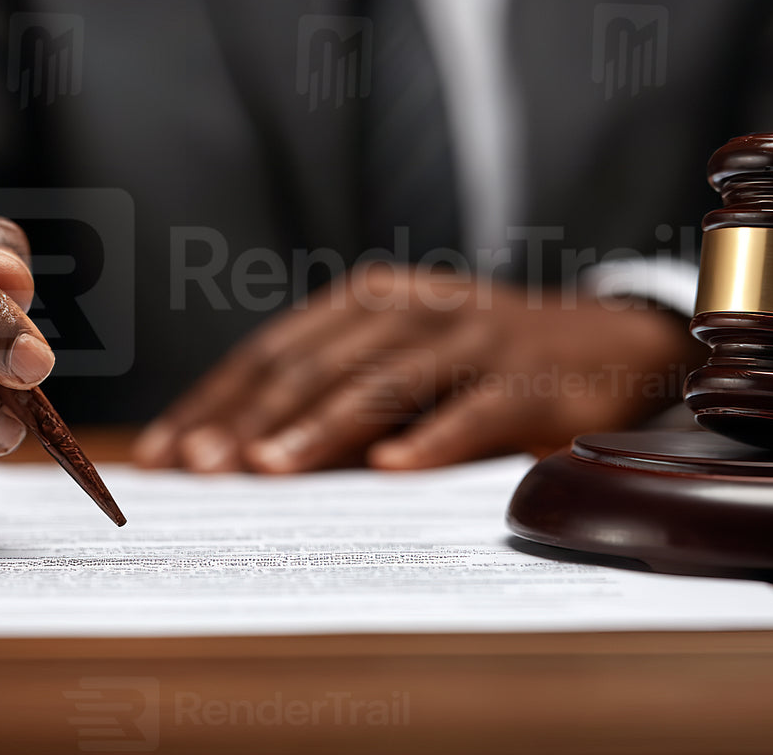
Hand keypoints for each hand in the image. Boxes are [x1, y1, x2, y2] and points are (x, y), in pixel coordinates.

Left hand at [132, 263, 700, 472]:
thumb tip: (233, 458)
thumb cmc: (481, 361)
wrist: (611, 341)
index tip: (162, 454)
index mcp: (368, 302)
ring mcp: (473, 338)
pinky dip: (431, 438)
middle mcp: (413, 309)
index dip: (214, 401)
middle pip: (315, 364)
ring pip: (383, 381)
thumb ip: (333, 393)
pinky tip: (391, 470)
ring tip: (266, 469)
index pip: (273, 352)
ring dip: (319, 427)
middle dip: (248, 418)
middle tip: (196, 467)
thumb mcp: (403, 358)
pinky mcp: (529, 377)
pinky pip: (474, 408)